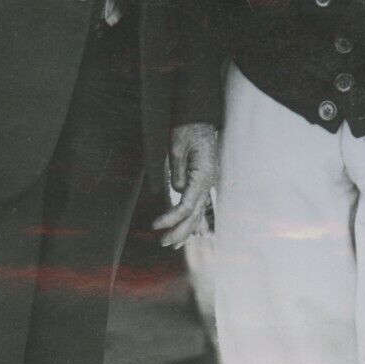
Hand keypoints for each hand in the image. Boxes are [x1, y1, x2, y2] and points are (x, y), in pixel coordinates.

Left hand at [153, 122, 218, 248]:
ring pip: (199, 212)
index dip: (171, 218)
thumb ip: (177, 172)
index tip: (155, 225)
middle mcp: (208, 182)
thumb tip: (178, 190)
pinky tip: (193, 232)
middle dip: (179, 231)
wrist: (198, 118)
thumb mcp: (177, 148)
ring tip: (173, 245)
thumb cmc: (187, 129)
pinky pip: (199, 204)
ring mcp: (207, 182)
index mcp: (203, 176)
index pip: (188, 206)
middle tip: (162, 243)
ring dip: (186, 230)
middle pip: (195, 214)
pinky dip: (194, 219)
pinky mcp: (202, 180)